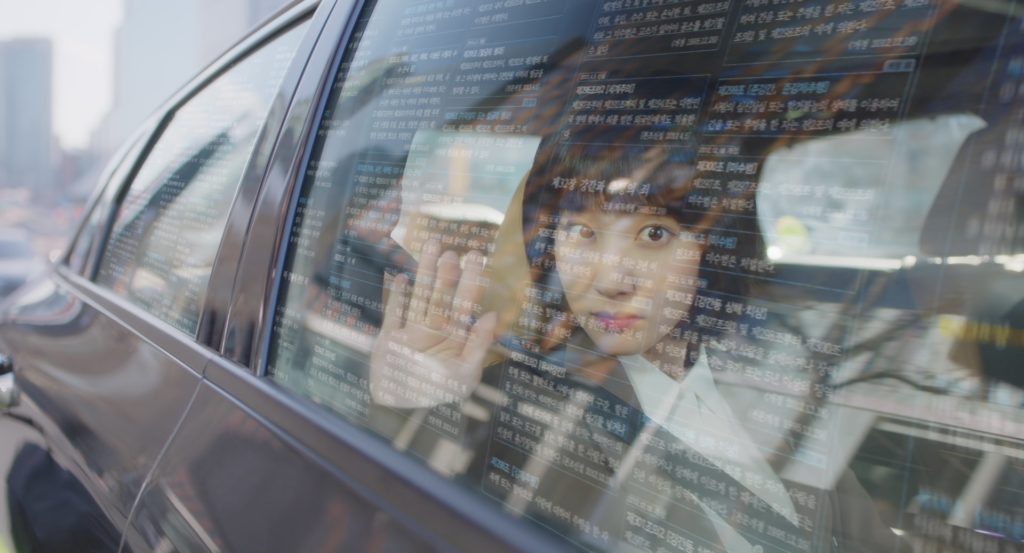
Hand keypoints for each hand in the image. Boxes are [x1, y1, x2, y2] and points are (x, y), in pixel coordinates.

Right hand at [369, 239, 497, 407]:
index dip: (471, 281)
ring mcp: (411, 334)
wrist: (401, 413)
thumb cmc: (438, 396)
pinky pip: (394, 314)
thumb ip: (478, 345)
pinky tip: (402, 278)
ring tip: (431, 248)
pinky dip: (397, 297)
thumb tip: (492, 316)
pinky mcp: (390, 340)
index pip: (465, 304)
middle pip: (442, 296)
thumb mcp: (466, 375)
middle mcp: (434, 332)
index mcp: (455, 339)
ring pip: (420, 297)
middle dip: (448, 274)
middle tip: (454, 250)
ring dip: (425, 274)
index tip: (477, 258)